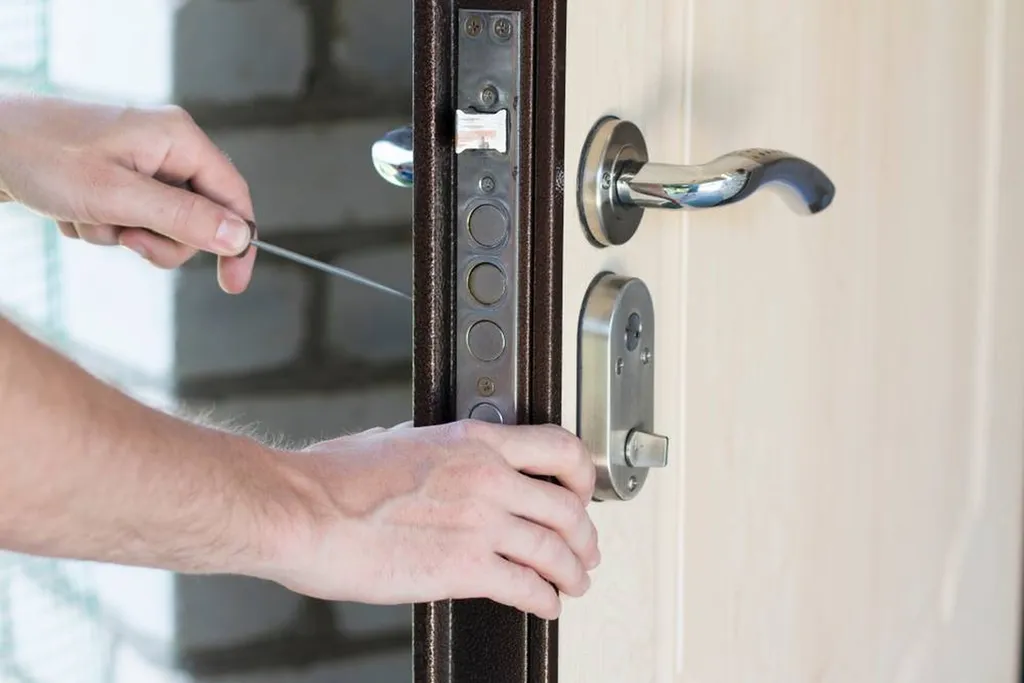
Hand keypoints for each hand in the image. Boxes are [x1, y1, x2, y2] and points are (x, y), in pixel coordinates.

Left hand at [0, 95, 254, 292]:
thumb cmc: (41, 157)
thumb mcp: (118, 197)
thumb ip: (184, 218)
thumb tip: (239, 238)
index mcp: (180, 139)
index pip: (234, 197)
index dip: (238, 243)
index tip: (232, 284)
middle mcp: (167, 147)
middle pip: (198, 219)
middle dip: (159, 240)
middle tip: (124, 237)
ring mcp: (142, 162)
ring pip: (161, 225)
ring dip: (122, 235)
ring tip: (86, 216)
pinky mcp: (118, 176)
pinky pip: (131, 220)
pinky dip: (103, 227)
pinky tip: (73, 210)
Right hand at [262, 420, 599, 619]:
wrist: (301, 511)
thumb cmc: (331, 479)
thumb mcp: (395, 440)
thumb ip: (431, 447)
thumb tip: (435, 452)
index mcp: (472, 441)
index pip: (558, 448)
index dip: (583, 476)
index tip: (582, 493)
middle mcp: (486, 477)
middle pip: (568, 508)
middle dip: (585, 536)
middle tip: (585, 552)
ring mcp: (480, 522)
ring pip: (556, 550)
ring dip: (573, 573)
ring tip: (573, 585)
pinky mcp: (464, 567)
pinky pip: (526, 587)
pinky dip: (545, 601)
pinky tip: (544, 606)